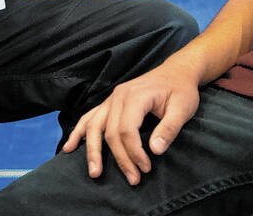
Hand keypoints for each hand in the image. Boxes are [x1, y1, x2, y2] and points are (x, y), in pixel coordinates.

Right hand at [61, 64, 200, 184]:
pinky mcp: (110, 103)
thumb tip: (155, 150)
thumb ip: (170, 128)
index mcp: (135, 96)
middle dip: (121, 159)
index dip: (134, 153)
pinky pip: (89, 117)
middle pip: (111, 132)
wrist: (176, 71)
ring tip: (95, 173)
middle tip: (133, 179)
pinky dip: (78, 132)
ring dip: (93, 151)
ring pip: (94, 127)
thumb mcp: (183, 108)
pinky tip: (69, 147)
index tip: (146, 168)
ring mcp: (111, 99)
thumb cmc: (181, 90)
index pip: (127, 130)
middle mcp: (118, 96)